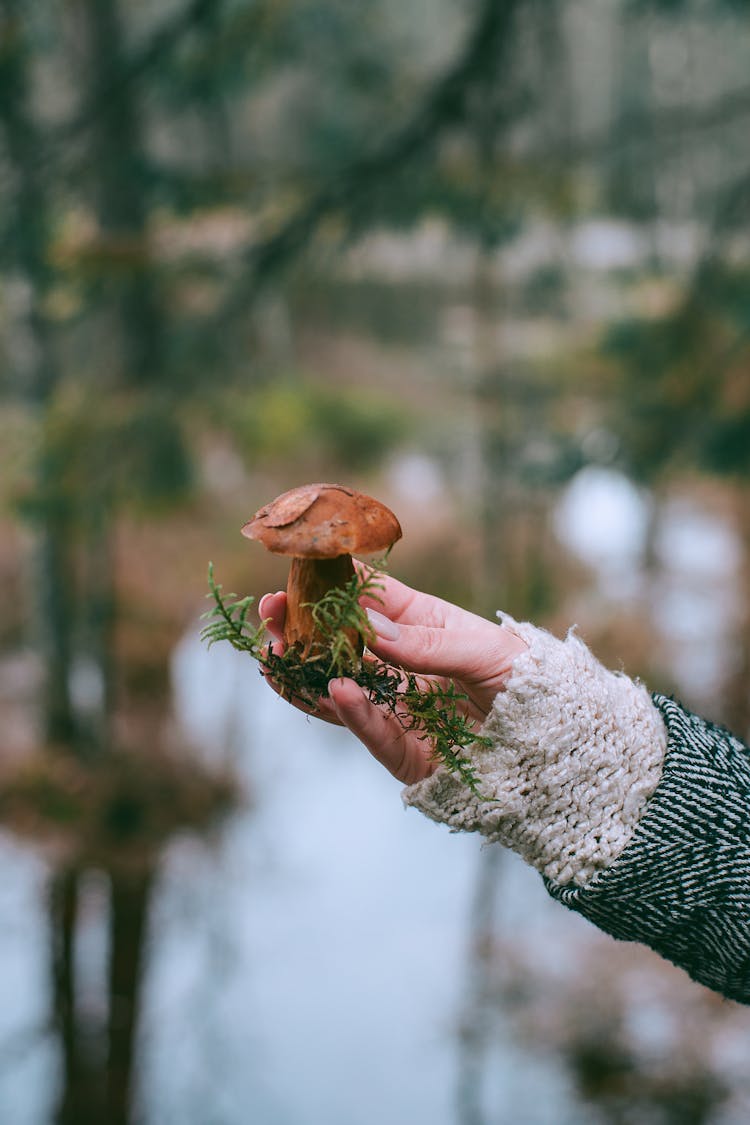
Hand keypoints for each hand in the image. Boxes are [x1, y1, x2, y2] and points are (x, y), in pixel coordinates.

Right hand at [258, 570, 526, 785]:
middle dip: (299, 632)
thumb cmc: (530, 682)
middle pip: (339, 647)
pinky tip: (335, 692)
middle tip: (267, 617)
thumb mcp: (485, 652)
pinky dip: (354, 716)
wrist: (561, 744)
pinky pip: (374, 735)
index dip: (327, 587)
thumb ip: (429, 645)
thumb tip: (369, 631)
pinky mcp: (407, 755)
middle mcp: (401, 667)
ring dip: (305, 676)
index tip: (294, 576)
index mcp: (420, 627)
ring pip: (340, 692)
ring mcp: (400, 711)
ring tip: (274, 658)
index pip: (365, 599)